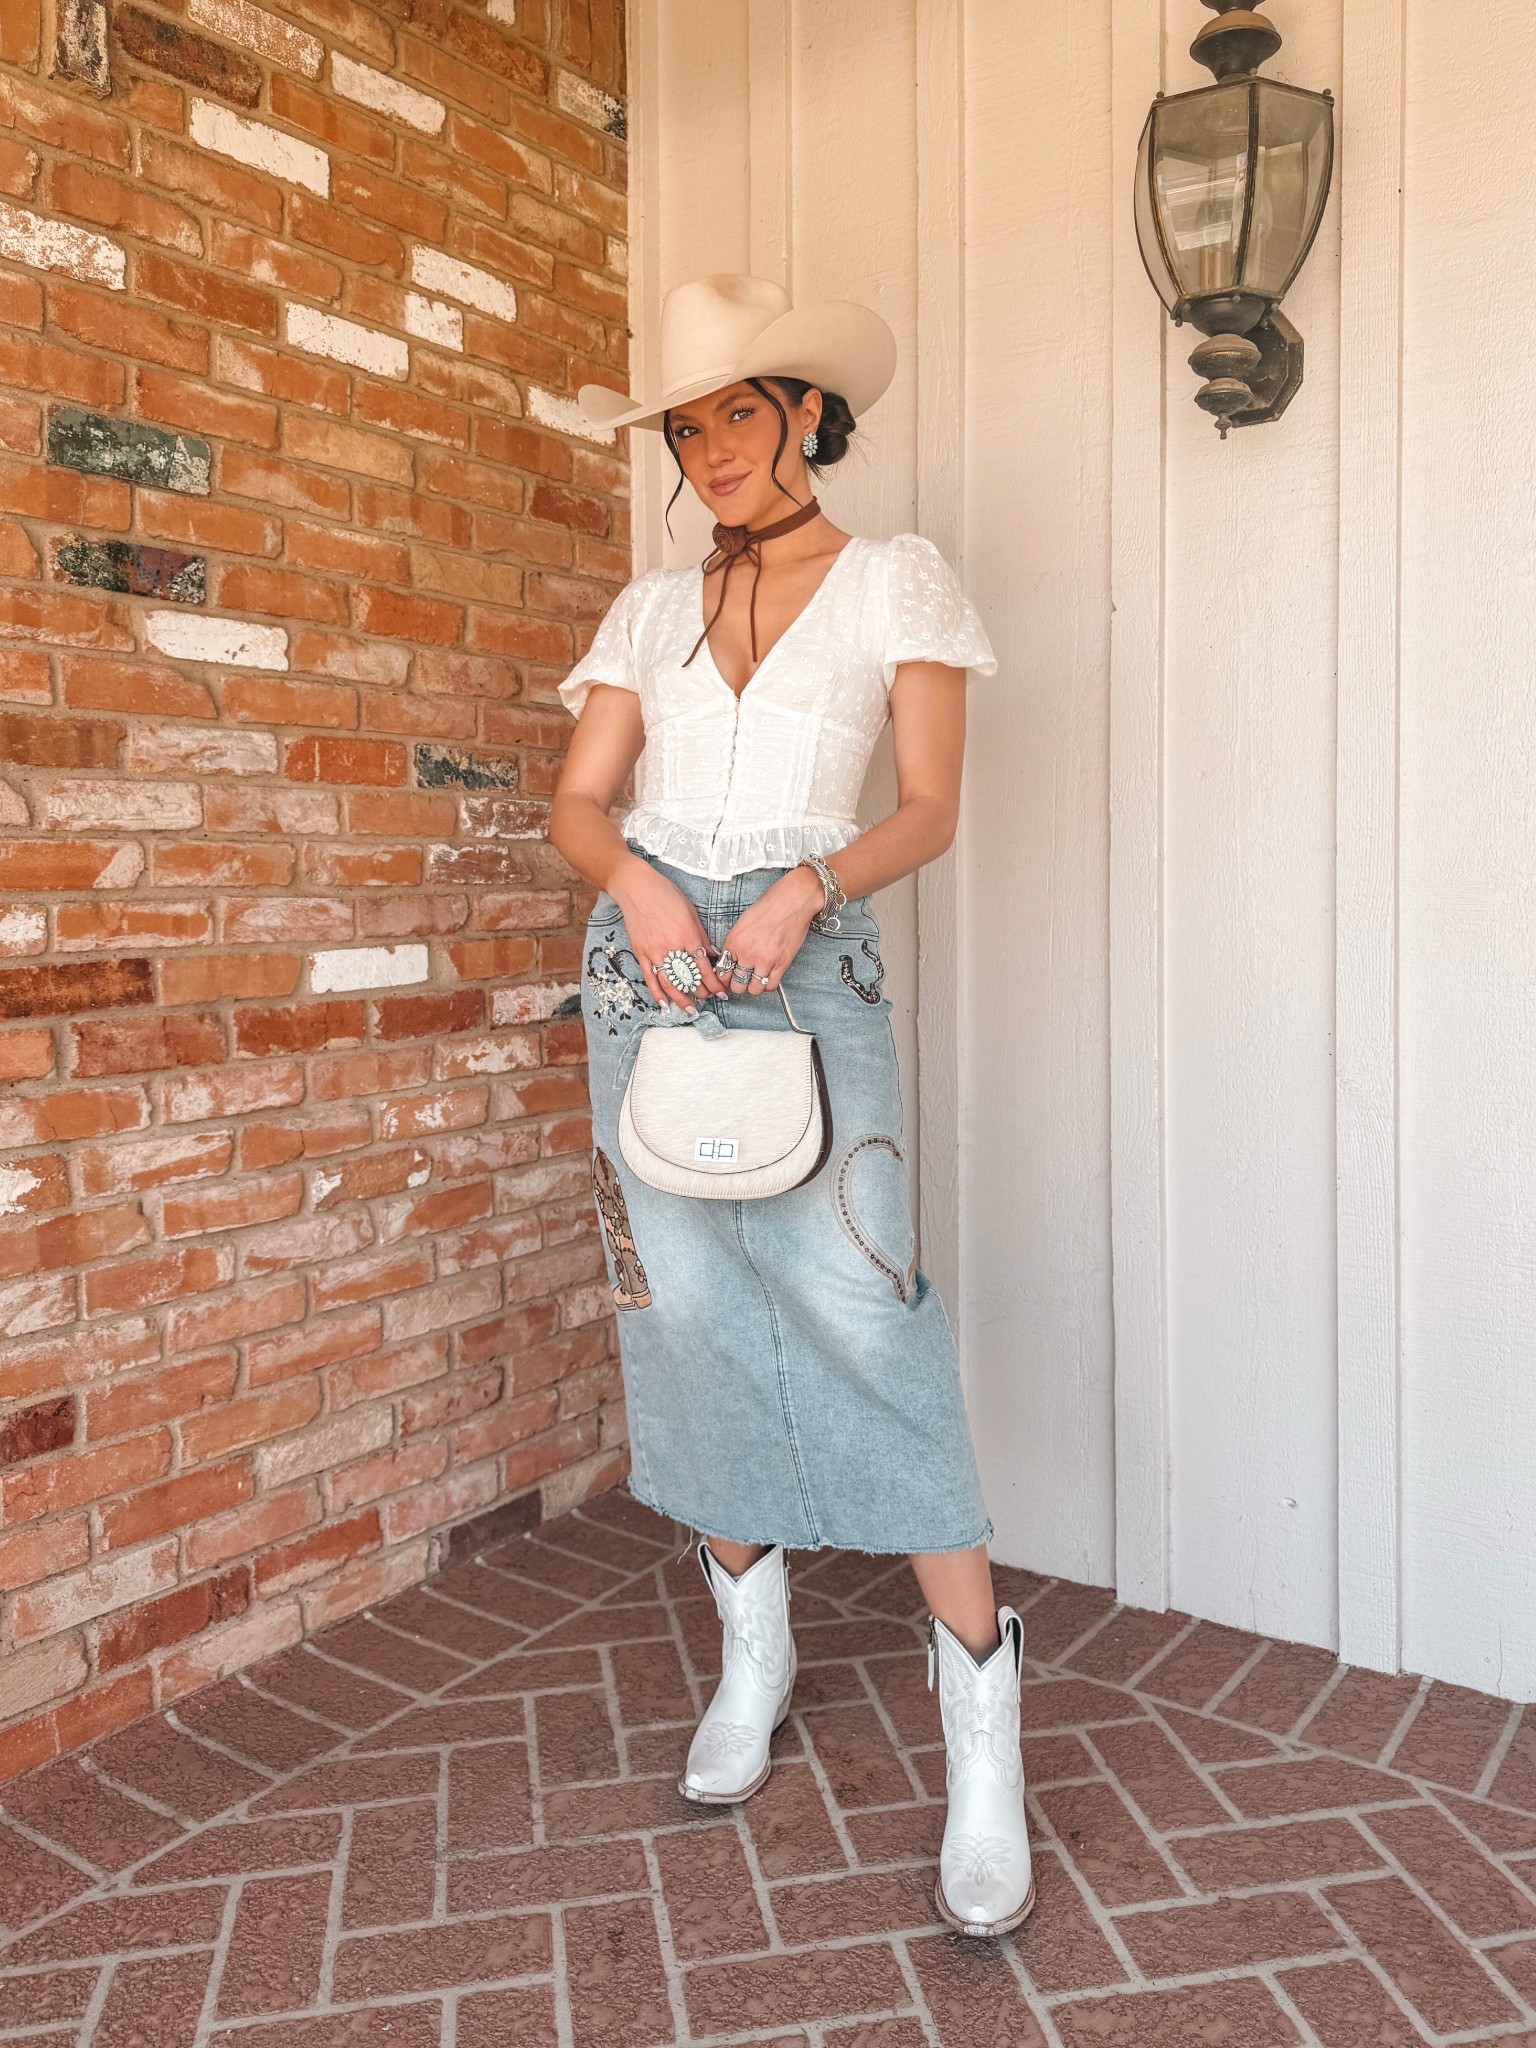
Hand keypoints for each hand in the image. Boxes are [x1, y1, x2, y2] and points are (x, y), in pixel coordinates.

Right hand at [609, 857, 727, 1013]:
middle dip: (701, 992)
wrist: (636, 888)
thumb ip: (702, 937)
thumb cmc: (666, 895)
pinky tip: (664, 1004)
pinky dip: (657, 993)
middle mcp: (671, 946)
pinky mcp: (641, 953)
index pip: (704, 968)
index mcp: (687, 936)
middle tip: (709, 998)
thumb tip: (713, 955)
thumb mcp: (691, 913)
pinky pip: (650, 978)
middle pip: (689, 978)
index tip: (722, 993)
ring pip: (670, 983)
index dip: (714, 983)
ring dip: (681, 1000)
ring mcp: (654, 951)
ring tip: (690, 1011)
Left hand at [718, 867, 822, 996]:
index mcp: (734, 942)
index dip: (724, 979)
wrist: (792, 901)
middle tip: (741, 981)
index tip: (728, 978)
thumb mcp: (742, 922)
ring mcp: (765, 960)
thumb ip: (735, 943)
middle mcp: (747, 954)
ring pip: (753, 989)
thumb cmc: (768, 906)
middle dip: (737, 986)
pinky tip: (767, 978)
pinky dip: (767, 986)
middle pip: (736, 985)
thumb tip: (731, 959)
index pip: (722, 972)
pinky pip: (770, 986)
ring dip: (752, 988)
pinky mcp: (781, 963)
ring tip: (754, 981)